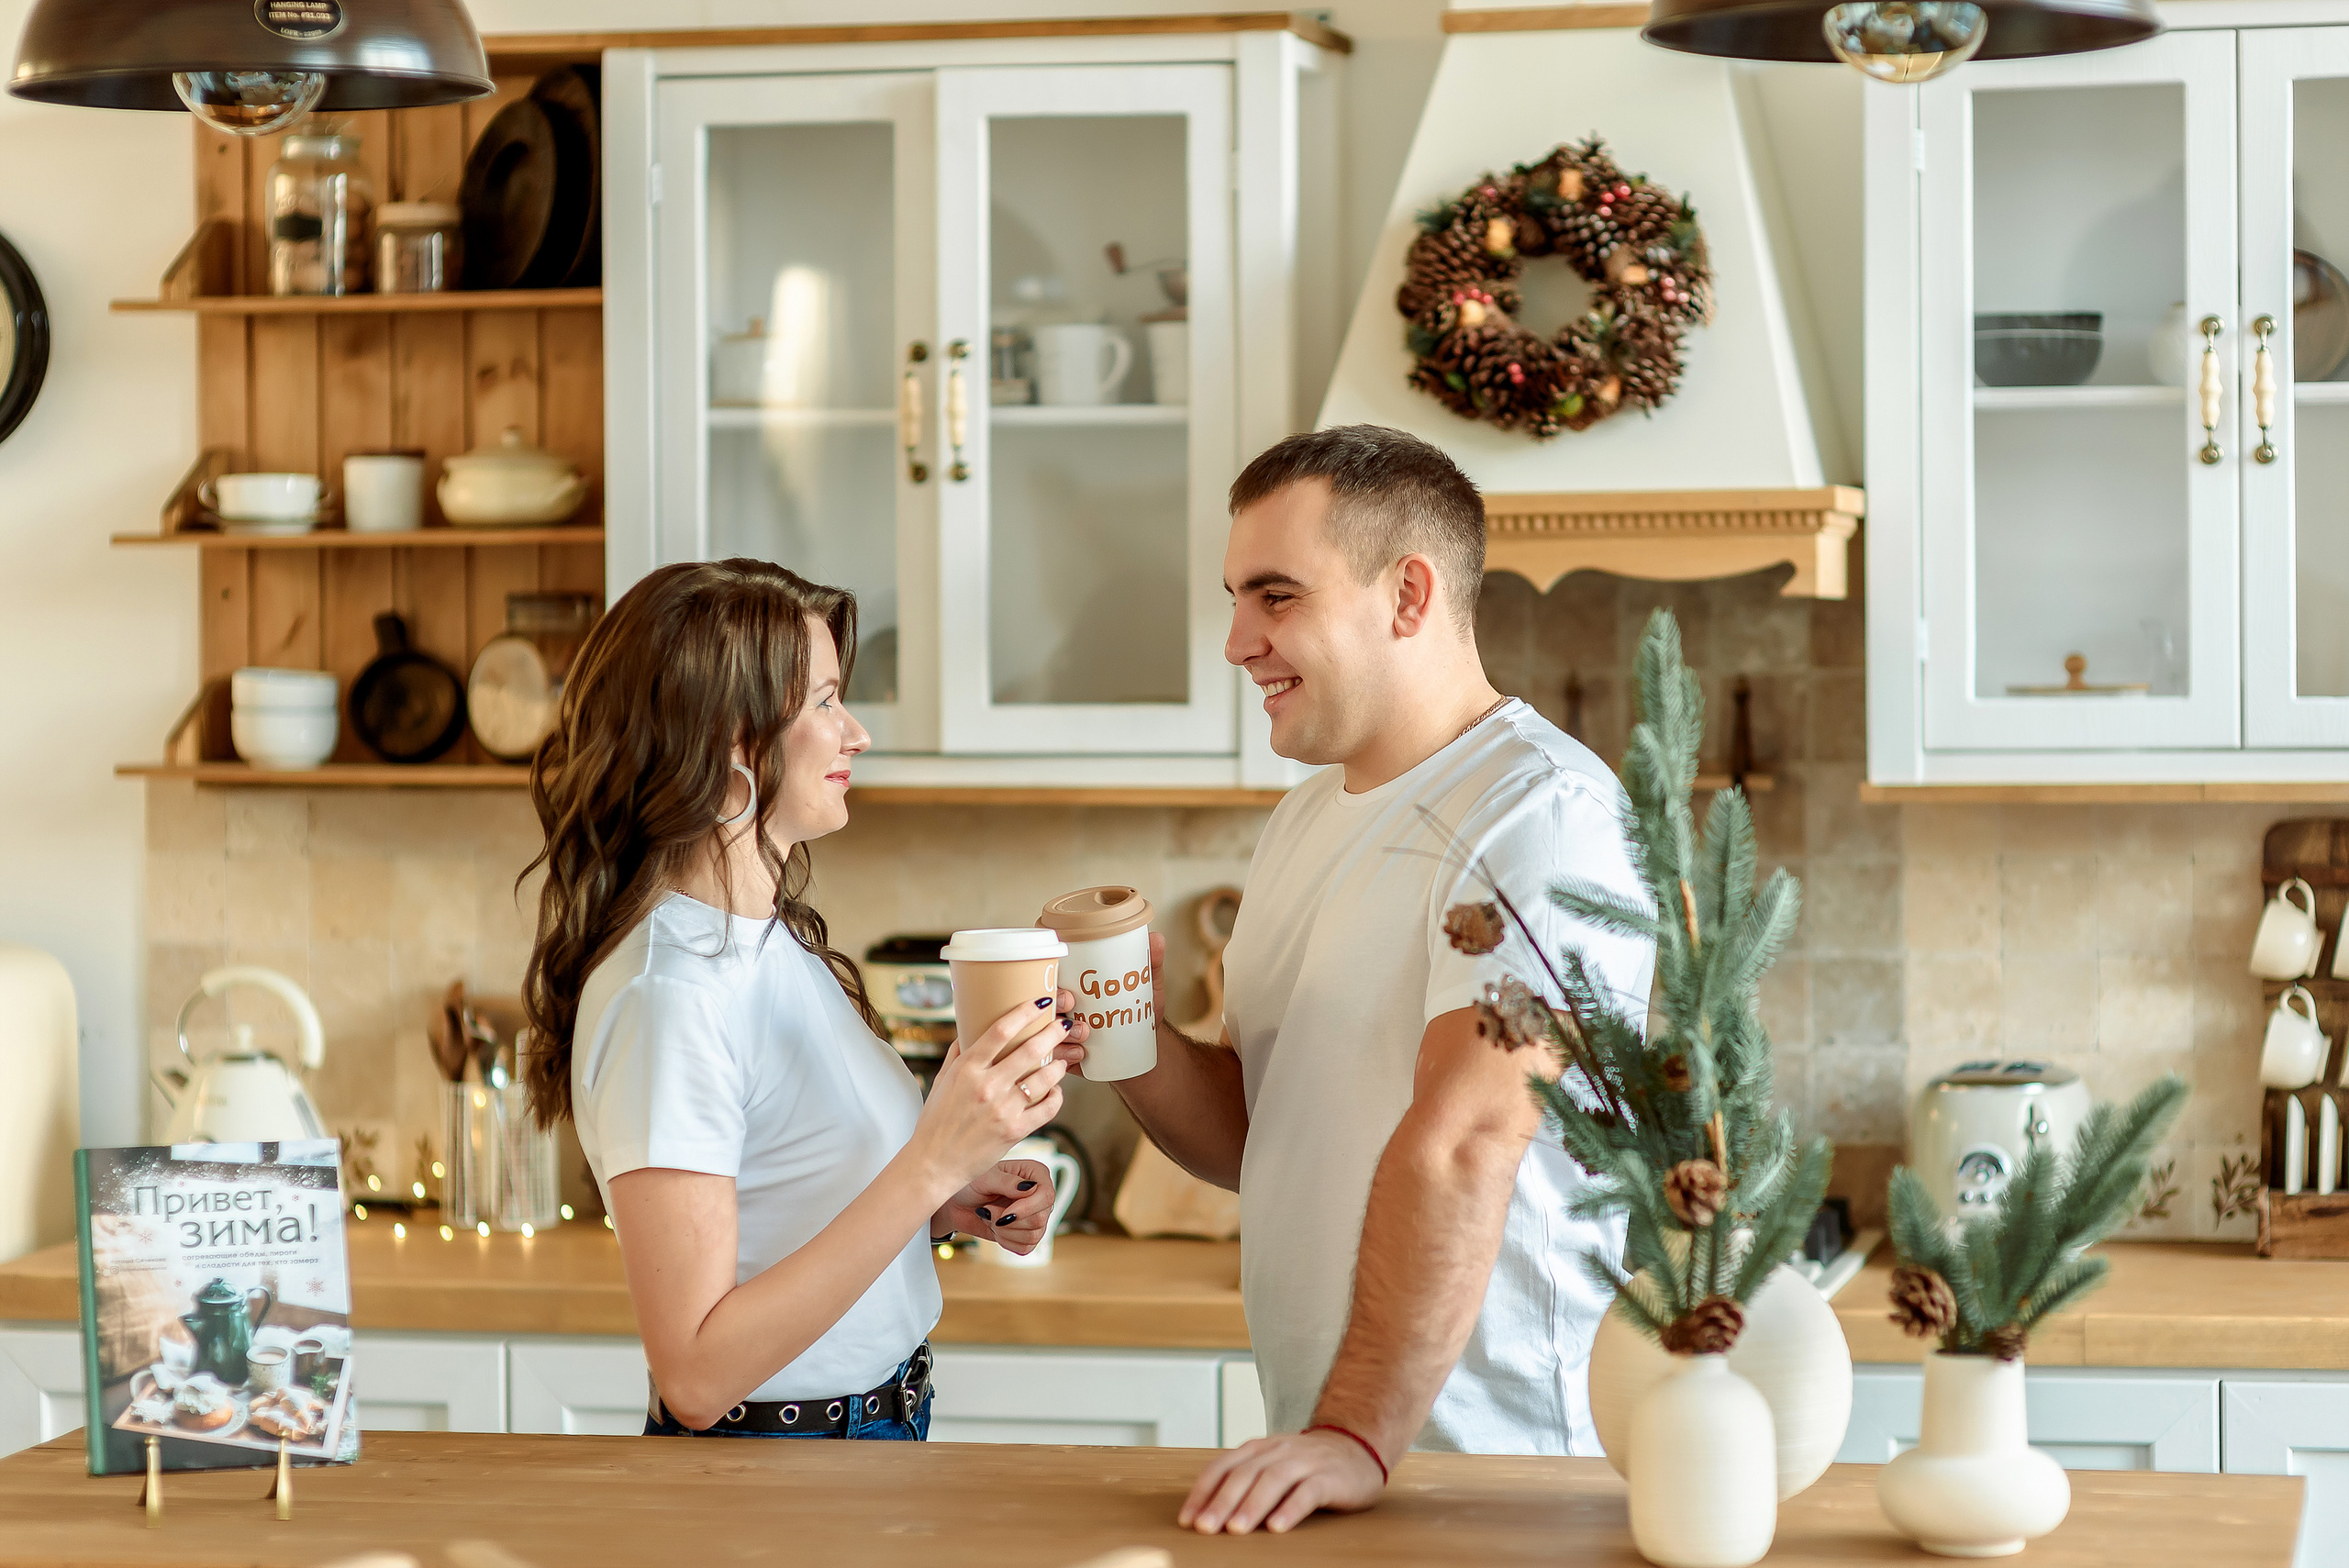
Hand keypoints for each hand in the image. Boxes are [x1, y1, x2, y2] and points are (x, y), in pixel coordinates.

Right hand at [909, 1001, 1067, 1194]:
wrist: (933, 1163)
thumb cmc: (935, 1122)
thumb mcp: (942, 1081)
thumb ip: (958, 1054)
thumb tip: (970, 1030)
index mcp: (967, 1069)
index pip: (1000, 1030)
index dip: (1025, 1012)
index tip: (1041, 1003)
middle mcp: (987, 1086)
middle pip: (1030, 1050)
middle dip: (1052, 1034)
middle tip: (1063, 1026)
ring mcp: (1003, 1109)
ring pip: (1044, 1078)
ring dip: (1058, 1066)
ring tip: (1060, 1061)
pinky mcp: (1015, 1131)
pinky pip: (1048, 1108)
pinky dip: (1056, 1096)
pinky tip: (1055, 1091)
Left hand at [942, 1159, 1054, 1252]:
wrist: (957, 1203)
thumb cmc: (970, 1183)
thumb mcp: (985, 1177)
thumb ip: (1007, 1182)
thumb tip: (1030, 1188)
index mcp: (1035, 1174)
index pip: (1046, 1196)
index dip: (1027, 1209)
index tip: (1005, 1214)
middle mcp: (1039, 1195)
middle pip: (1039, 1220)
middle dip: (1008, 1222)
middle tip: (989, 1211)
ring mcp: (1034, 1215)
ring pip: (1032, 1236)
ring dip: (1004, 1231)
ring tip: (990, 1217)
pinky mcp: (1026, 1234)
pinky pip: (1025, 1247)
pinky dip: (1005, 1241)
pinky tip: (995, 1229)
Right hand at [1053, 931, 1169, 1079]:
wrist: (1139, 1049)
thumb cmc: (1134, 1015)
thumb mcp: (1144, 988)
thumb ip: (1150, 964)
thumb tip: (1156, 938)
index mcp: (1070, 986)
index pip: (1047, 976)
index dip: (1047, 977)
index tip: (1067, 985)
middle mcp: (1059, 1009)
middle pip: (1041, 1003)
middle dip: (1054, 1004)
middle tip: (1073, 1005)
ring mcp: (1058, 1033)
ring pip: (1044, 1032)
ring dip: (1060, 1034)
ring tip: (1084, 1034)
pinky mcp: (1063, 1055)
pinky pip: (1052, 1056)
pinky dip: (1064, 1055)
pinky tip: (1079, 1054)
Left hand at [1176, 1429, 1386, 1534]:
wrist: (1357, 1447)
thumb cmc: (1307, 1465)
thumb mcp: (1271, 1465)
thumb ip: (1245, 1482)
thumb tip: (1207, 1514)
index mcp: (1258, 1449)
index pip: (1223, 1467)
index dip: (1203, 1492)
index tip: (1188, 1519)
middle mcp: (1278, 1451)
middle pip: (1245, 1474)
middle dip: (1222, 1502)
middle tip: (1205, 1527)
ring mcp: (1305, 1461)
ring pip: (1273, 1480)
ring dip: (1252, 1505)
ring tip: (1236, 1529)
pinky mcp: (1330, 1477)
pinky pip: (1308, 1491)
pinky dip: (1290, 1508)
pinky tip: (1278, 1526)